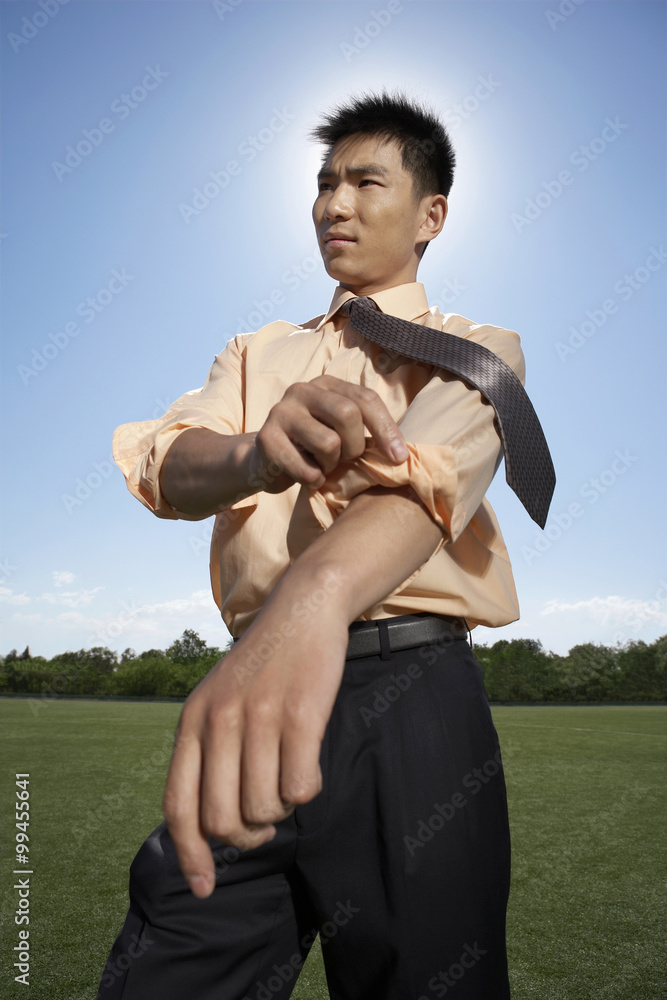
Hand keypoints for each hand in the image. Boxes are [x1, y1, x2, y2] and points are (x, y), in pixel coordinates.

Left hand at [162, 589, 349, 897]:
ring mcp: (260, 717)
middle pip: (223, 820)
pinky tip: (309, 763)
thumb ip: (207, 753)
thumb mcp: (218, 700)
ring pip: (266, 810)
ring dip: (281, 809)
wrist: (303, 609)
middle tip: (265, 821)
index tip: (204, 887)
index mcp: (192, 721)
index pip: (179, 807)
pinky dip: (308, 790)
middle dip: (248, 836)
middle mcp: (219, 721)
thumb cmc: (263, 665)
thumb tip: (210, 827)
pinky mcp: (302, 715)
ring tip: (288, 777)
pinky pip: (301, 789)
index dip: (189, 855)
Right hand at [251, 374, 407, 492]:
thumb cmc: (313, 449)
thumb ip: (365, 432)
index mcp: (327, 384)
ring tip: (321, 466)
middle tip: (345, 461)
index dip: (386, 429)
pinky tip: (308, 477)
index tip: (398, 458)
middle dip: (355, 447)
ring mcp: (281, 411)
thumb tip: (401, 452)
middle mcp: (302, 390)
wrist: (265, 462)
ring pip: (329, 442)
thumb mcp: (340, 433)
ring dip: (332, 465)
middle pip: (347, 414)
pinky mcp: (266, 438)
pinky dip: (314, 479)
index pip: (365, 398)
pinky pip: (305, 467)